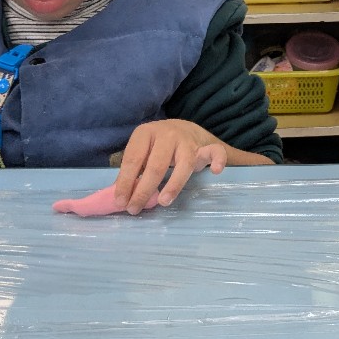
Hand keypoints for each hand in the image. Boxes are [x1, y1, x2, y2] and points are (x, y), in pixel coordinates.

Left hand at [111, 118, 227, 214]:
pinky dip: (217, 160)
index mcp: (146, 133)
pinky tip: (215, 171)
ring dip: (173, 185)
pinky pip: (215, 152)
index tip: (121, 202)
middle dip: (144, 189)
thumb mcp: (142, 152)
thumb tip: (120, 197)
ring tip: (163, 202)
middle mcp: (167, 134)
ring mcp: (188, 140)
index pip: (133, 159)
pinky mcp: (206, 146)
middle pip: (156, 164)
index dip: (126, 181)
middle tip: (135, 208)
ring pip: (184, 164)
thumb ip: (133, 171)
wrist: (185, 129)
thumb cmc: (157, 146)